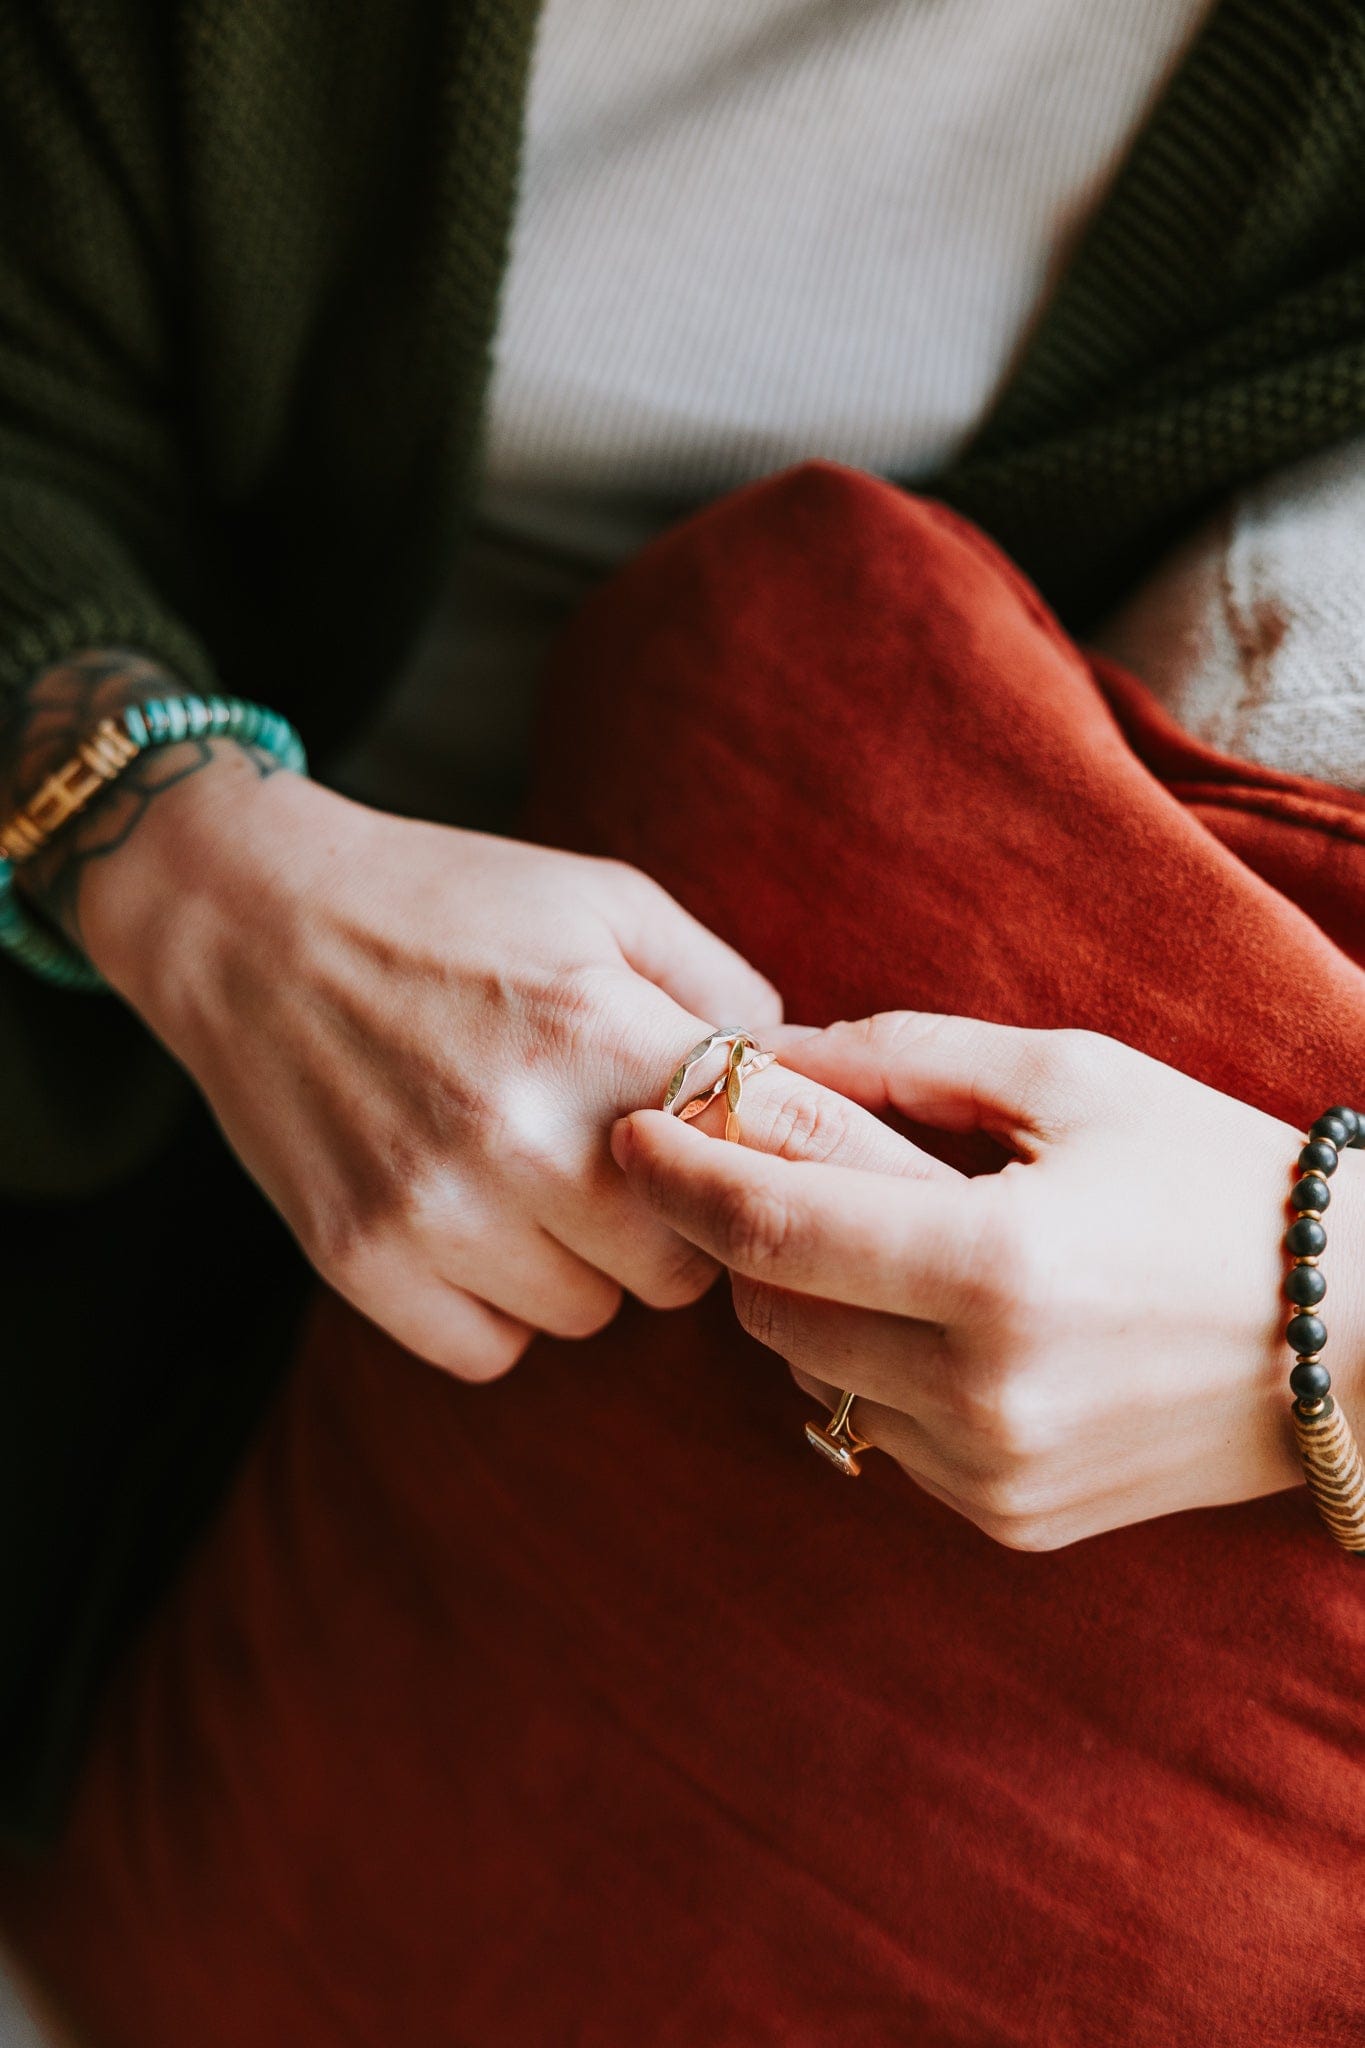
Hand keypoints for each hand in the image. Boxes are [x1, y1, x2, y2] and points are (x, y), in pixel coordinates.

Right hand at [79, 752, 797, 1377]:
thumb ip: (723, 989)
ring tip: (535, 1181)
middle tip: (624, 1164)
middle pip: (682, 1268)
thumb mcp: (606, 901)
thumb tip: (804, 1083)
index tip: (726, 1145)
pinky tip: (474, 1226)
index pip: (751, 1168)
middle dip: (672, 1223)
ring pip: (588, 1315)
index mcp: (598, 1033)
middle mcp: (521, 1134)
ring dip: (583, 1265)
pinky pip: (488, 1349)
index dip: (751, 1161)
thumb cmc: (450, 902)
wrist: (252, 921)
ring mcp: (433, 1209)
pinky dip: (495, 1305)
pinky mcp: (358, 1260)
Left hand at [611, 1013, 1364, 1547]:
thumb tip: (772, 1055)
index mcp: (997, 1270)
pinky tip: (945, 1314)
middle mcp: (983, 1394)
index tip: (636, 1128)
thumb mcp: (1070, 1077)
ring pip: (811, 1376)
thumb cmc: (1217, 1176)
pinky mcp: (1008, 1522)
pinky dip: (874, 1364)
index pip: (771, 1228)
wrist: (1359, 1331)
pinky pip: (878, 1430)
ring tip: (885, 1234)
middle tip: (766, 1163)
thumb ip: (902, 1063)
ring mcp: (994, 1474)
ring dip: (808, 1298)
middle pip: (766, 1310)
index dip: (680, 1173)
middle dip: (742, 1231)